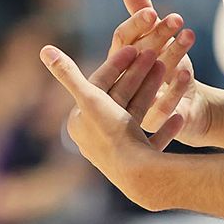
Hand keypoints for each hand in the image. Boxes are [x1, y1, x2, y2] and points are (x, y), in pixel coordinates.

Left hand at [37, 37, 192, 201]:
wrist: (139, 174)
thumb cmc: (112, 134)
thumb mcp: (90, 98)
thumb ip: (68, 73)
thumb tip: (44, 49)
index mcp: (82, 125)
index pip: (99, 86)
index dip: (116, 65)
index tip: (134, 48)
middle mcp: (97, 141)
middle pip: (120, 99)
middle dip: (138, 75)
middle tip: (155, 55)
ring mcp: (121, 155)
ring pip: (139, 115)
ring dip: (153, 93)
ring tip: (169, 72)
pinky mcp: (143, 167)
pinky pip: (156, 142)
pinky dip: (166, 128)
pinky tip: (178, 115)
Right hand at [109, 0, 220, 147]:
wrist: (184, 109)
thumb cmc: (162, 68)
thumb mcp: (154, 36)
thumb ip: (140, 8)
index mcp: (119, 59)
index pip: (121, 39)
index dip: (136, 25)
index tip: (152, 12)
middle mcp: (123, 82)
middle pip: (138, 57)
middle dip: (157, 37)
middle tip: (176, 19)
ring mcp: (136, 104)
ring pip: (150, 80)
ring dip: (171, 58)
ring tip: (189, 38)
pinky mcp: (154, 123)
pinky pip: (163, 108)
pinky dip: (176, 90)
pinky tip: (188, 73)